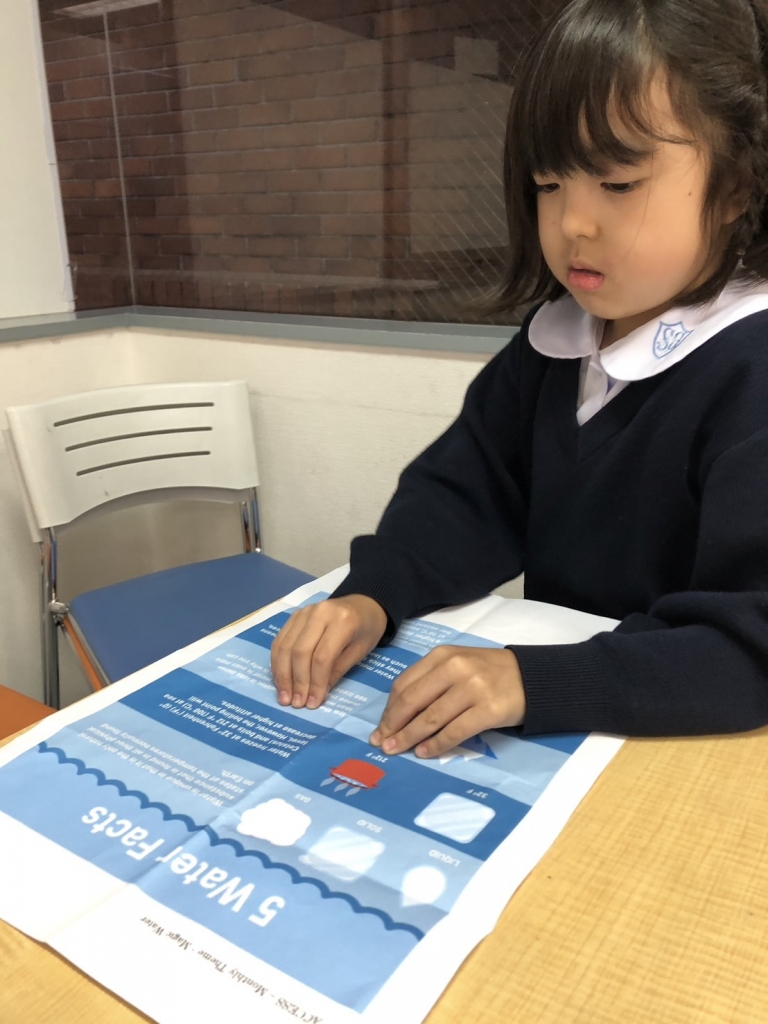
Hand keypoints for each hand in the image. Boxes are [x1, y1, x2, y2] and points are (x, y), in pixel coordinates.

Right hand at [270, 595, 387, 709]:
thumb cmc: (366, 630)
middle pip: (300, 651)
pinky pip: (280, 640)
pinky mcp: (294, 616)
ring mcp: (303, 612)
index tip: (313, 703)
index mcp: (342, 621)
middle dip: (297, 681)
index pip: (322, 657)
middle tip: (296, 703)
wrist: (363, 604)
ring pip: (285, 646)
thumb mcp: (359, 652)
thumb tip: (316, 695)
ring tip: (284, 697)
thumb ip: (337, 671)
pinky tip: (280, 680)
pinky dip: (277, 662)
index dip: (315, 682)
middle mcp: (319, 613)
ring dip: (282, 675)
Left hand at [369, 646, 524, 757]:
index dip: (389, 709)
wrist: (531, 678)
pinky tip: (424, 753)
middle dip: (393, 725)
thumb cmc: (489, 673)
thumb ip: (431, 681)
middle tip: (381, 743)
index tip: (380, 727)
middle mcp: (455, 668)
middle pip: (413, 701)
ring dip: (409, 737)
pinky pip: (455, 731)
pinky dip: (436, 745)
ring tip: (396, 750)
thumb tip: (398, 713)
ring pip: (431, 718)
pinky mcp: (488, 710)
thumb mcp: (458, 665)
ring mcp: (472, 688)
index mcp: (443, 656)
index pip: (405, 684)